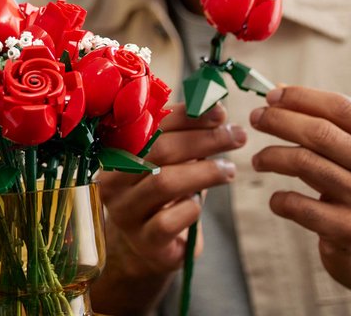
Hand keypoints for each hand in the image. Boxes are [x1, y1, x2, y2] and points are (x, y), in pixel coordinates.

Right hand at [92, 103, 245, 311]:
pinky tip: (200, 203)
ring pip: (164, 182)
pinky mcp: (143, 240)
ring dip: (204, 172)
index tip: (220, 112)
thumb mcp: (170, 161)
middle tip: (237, 136)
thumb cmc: (164, 192)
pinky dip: (190, 208)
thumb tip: (215, 107)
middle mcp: (113, 179)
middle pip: (160, 150)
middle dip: (204, 140)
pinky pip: (168, 220)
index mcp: (116, 151)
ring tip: (230, 170)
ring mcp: (125, 211)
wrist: (153, 244)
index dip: (187, 115)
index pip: (150, 124)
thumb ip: (184, 134)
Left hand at [249, 85, 350, 297]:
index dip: (300, 97)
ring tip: (259, 160)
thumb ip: (331, 124)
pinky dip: (280, 199)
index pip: (341, 107)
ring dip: (272, 157)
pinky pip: (299, 205)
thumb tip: (280, 90)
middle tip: (256, 118)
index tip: (270, 96)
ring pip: (305, 164)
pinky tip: (277, 199)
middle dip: (279, 120)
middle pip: (320, 132)